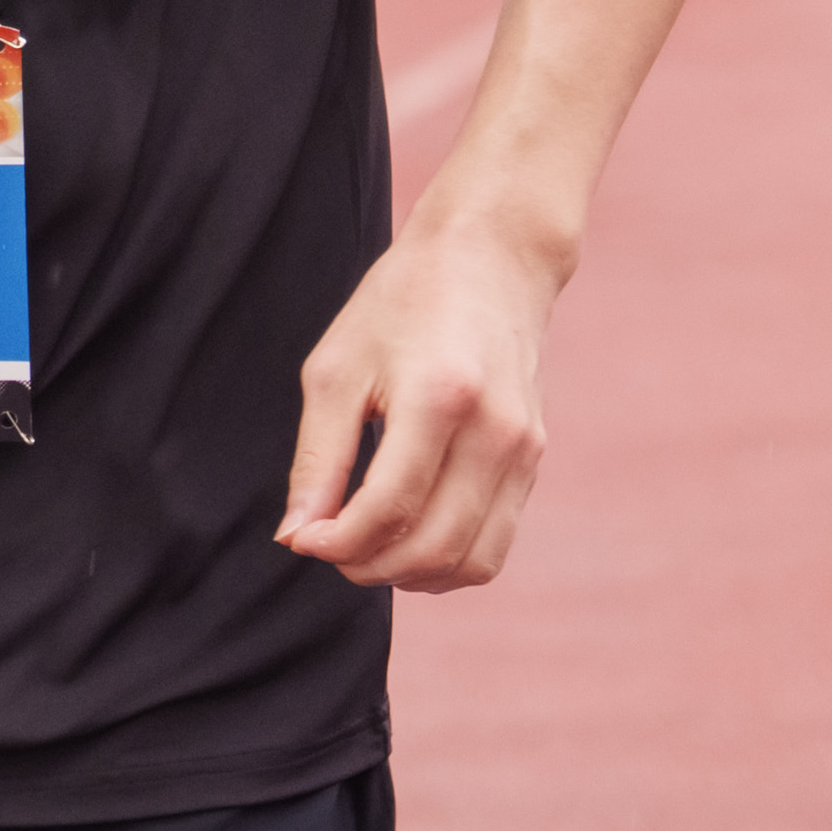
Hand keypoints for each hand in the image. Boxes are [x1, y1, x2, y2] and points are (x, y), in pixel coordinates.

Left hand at [281, 214, 566, 591]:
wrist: (492, 256)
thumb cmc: (404, 301)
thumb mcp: (339, 366)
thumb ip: (319, 458)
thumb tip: (297, 536)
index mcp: (441, 396)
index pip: (388, 508)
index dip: (337, 542)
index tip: (304, 539)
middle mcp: (495, 430)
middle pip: (431, 546)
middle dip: (368, 565)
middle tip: (329, 546)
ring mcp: (523, 449)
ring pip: (469, 562)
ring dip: (409, 574)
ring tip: (367, 546)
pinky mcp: (534, 460)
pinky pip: (493, 546)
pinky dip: (447, 562)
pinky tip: (408, 538)